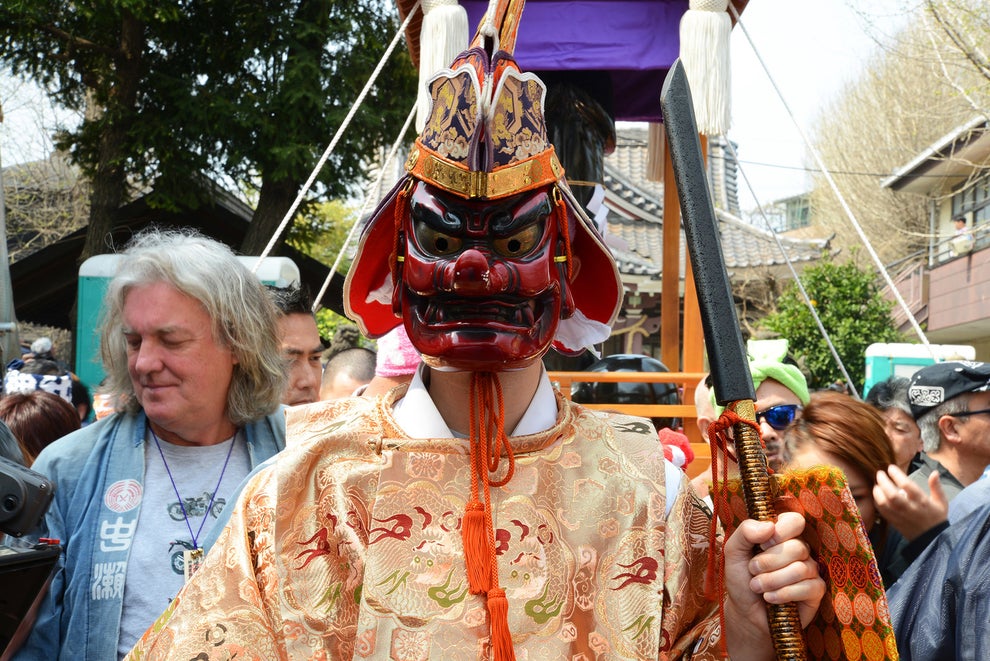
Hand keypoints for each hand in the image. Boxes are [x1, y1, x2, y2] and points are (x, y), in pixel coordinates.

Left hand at [722, 512, 824, 660]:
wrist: (744, 612)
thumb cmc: (741, 579)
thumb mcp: (733, 552)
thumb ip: (745, 532)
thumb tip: (769, 526)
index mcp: (781, 536)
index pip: (795, 521)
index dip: (781, 531)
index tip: (762, 544)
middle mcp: (798, 550)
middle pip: (796, 547)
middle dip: (768, 562)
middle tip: (753, 570)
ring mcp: (809, 570)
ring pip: (801, 568)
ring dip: (772, 580)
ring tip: (757, 587)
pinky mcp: (816, 591)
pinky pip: (809, 587)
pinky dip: (784, 594)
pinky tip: (770, 598)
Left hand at [873, 465, 946, 540]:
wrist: (932, 540)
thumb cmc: (937, 518)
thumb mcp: (942, 502)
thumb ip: (936, 487)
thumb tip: (934, 472)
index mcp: (923, 502)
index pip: (908, 486)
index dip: (897, 475)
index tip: (891, 467)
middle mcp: (910, 509)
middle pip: (892, 495)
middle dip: (883, 481)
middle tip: (880, 473)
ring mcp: (901, 516)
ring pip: (884, 503)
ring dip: (878, 491)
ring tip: (877, 484)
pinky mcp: (894, 522)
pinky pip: (882, 511)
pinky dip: (877, 501)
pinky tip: (877, 494)